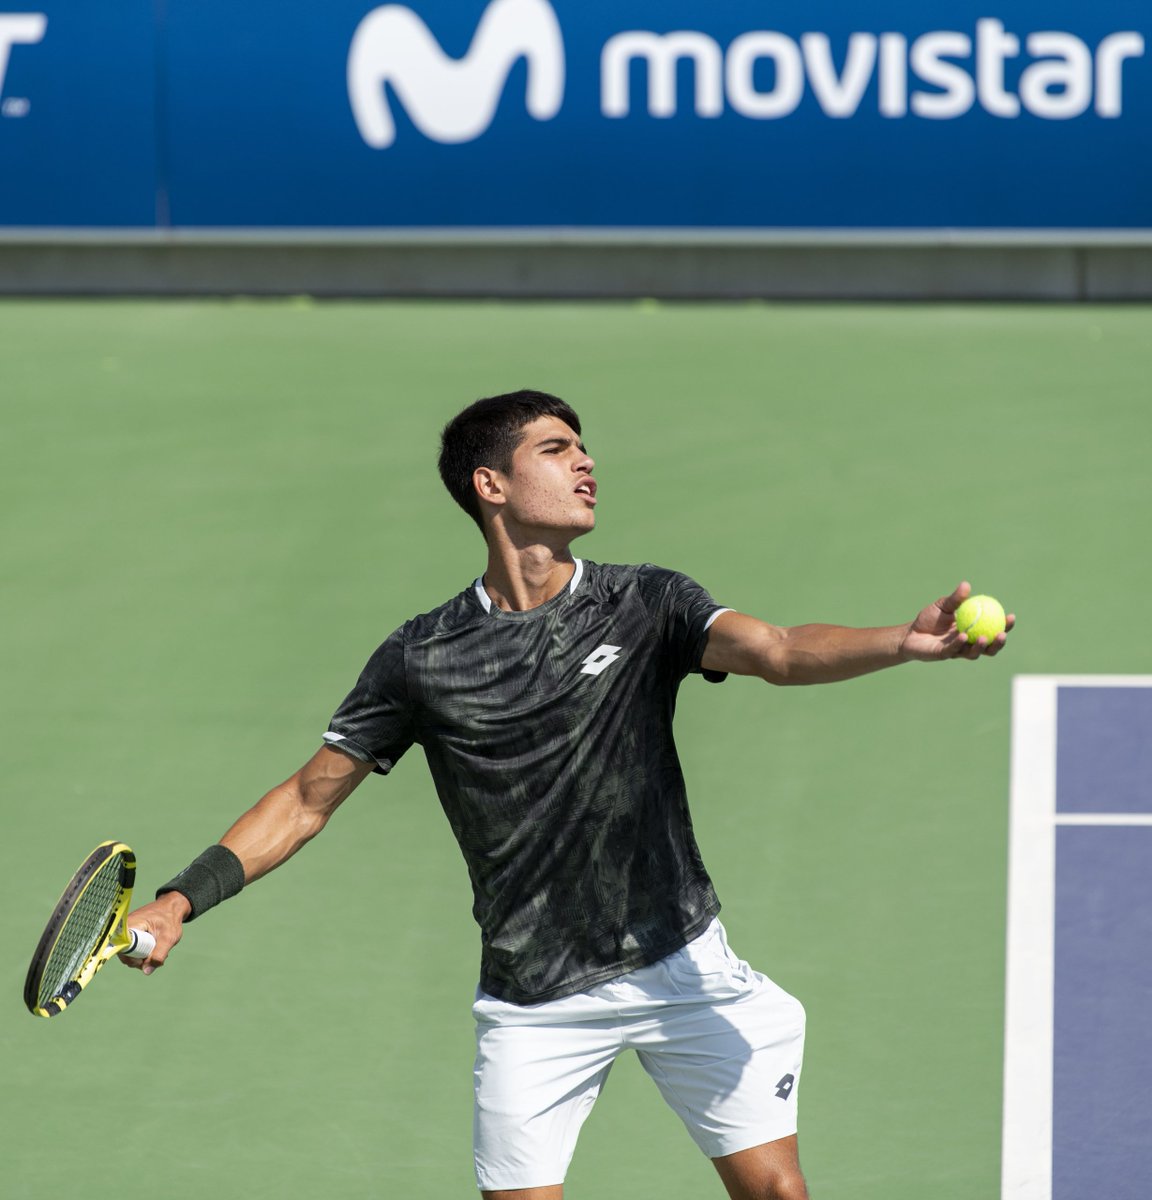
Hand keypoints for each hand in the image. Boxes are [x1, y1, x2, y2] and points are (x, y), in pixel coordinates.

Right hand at [118, 891, 190, 974]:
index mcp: (130, 925)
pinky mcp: (131, 935)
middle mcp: (124, 929)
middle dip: (139, 960)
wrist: (172, 907)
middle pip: (124, 954)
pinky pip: (132, 949)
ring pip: (129, 953)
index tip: (145, 961)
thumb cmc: (170, 920)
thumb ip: (158, 955)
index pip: (122, 949)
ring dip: (142, 957)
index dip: (133, 959)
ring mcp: (127, 932)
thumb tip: (146, 971)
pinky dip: (143, 953)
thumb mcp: (168, 938)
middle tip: (155, 959)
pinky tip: (154, 951)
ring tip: (157, 953)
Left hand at [900, 581, 1014, 661]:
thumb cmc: (929, 619)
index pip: (993, 629)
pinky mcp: (943, 655)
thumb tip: (966, 585)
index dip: (1005, 626)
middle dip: (998, 643)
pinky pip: (954, 650)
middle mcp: (968, 643)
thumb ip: (955, 599)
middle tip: (1002, 634)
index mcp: (973, 630)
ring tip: (985, 637)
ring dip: (981, 646)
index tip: (1011, 616)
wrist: (910, 633)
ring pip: (974, 653)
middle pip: (989, 647)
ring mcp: (957, 651)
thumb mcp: (943, 605)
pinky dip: (959, 644)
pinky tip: (963, 636)